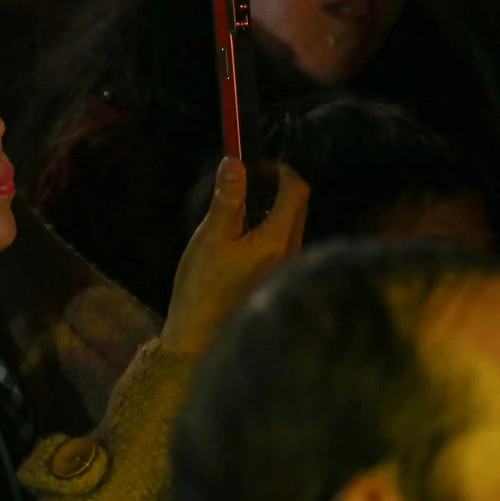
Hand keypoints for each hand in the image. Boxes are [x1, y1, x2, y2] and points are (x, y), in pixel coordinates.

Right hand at [161, 157, 307, 357]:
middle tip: (247, 183)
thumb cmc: (204, 288)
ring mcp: (287, 270)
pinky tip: (239, 244)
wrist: (201, 338)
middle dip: (277, 188)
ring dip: (270, 211)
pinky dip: (267, 232)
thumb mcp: (211, 237)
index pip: (297, 191)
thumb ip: (228, 199)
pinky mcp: (279, 282)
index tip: (257, 165)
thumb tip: (235, 162)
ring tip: (237, 213)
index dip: (281, 170)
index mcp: (278, 240)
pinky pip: (282, 246)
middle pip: (298, 207)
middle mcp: (292, 254)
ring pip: (290, 227)